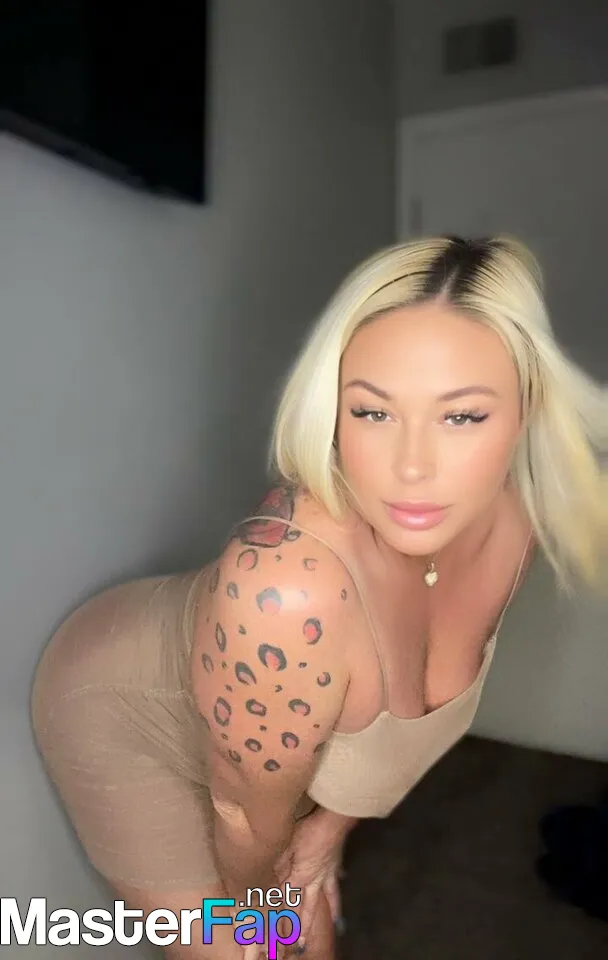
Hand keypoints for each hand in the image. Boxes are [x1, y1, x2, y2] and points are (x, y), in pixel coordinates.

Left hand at [274, 811, 345, 942]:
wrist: (334, 821)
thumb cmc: (309, 830)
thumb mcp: (288, 845)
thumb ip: (279, 862)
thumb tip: (268, 876)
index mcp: (300, 878)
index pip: (285, 898)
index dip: (276, 911)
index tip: (268, 925)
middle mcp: (313, 882)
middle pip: (305, 909)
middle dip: (299, 926)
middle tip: (296, 944)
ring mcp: (326, 877)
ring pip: (322, 904)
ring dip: (317, 919)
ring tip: (315, 936)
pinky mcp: (334, 868)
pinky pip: (335, 888)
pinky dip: (335, 900)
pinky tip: (336, 912)